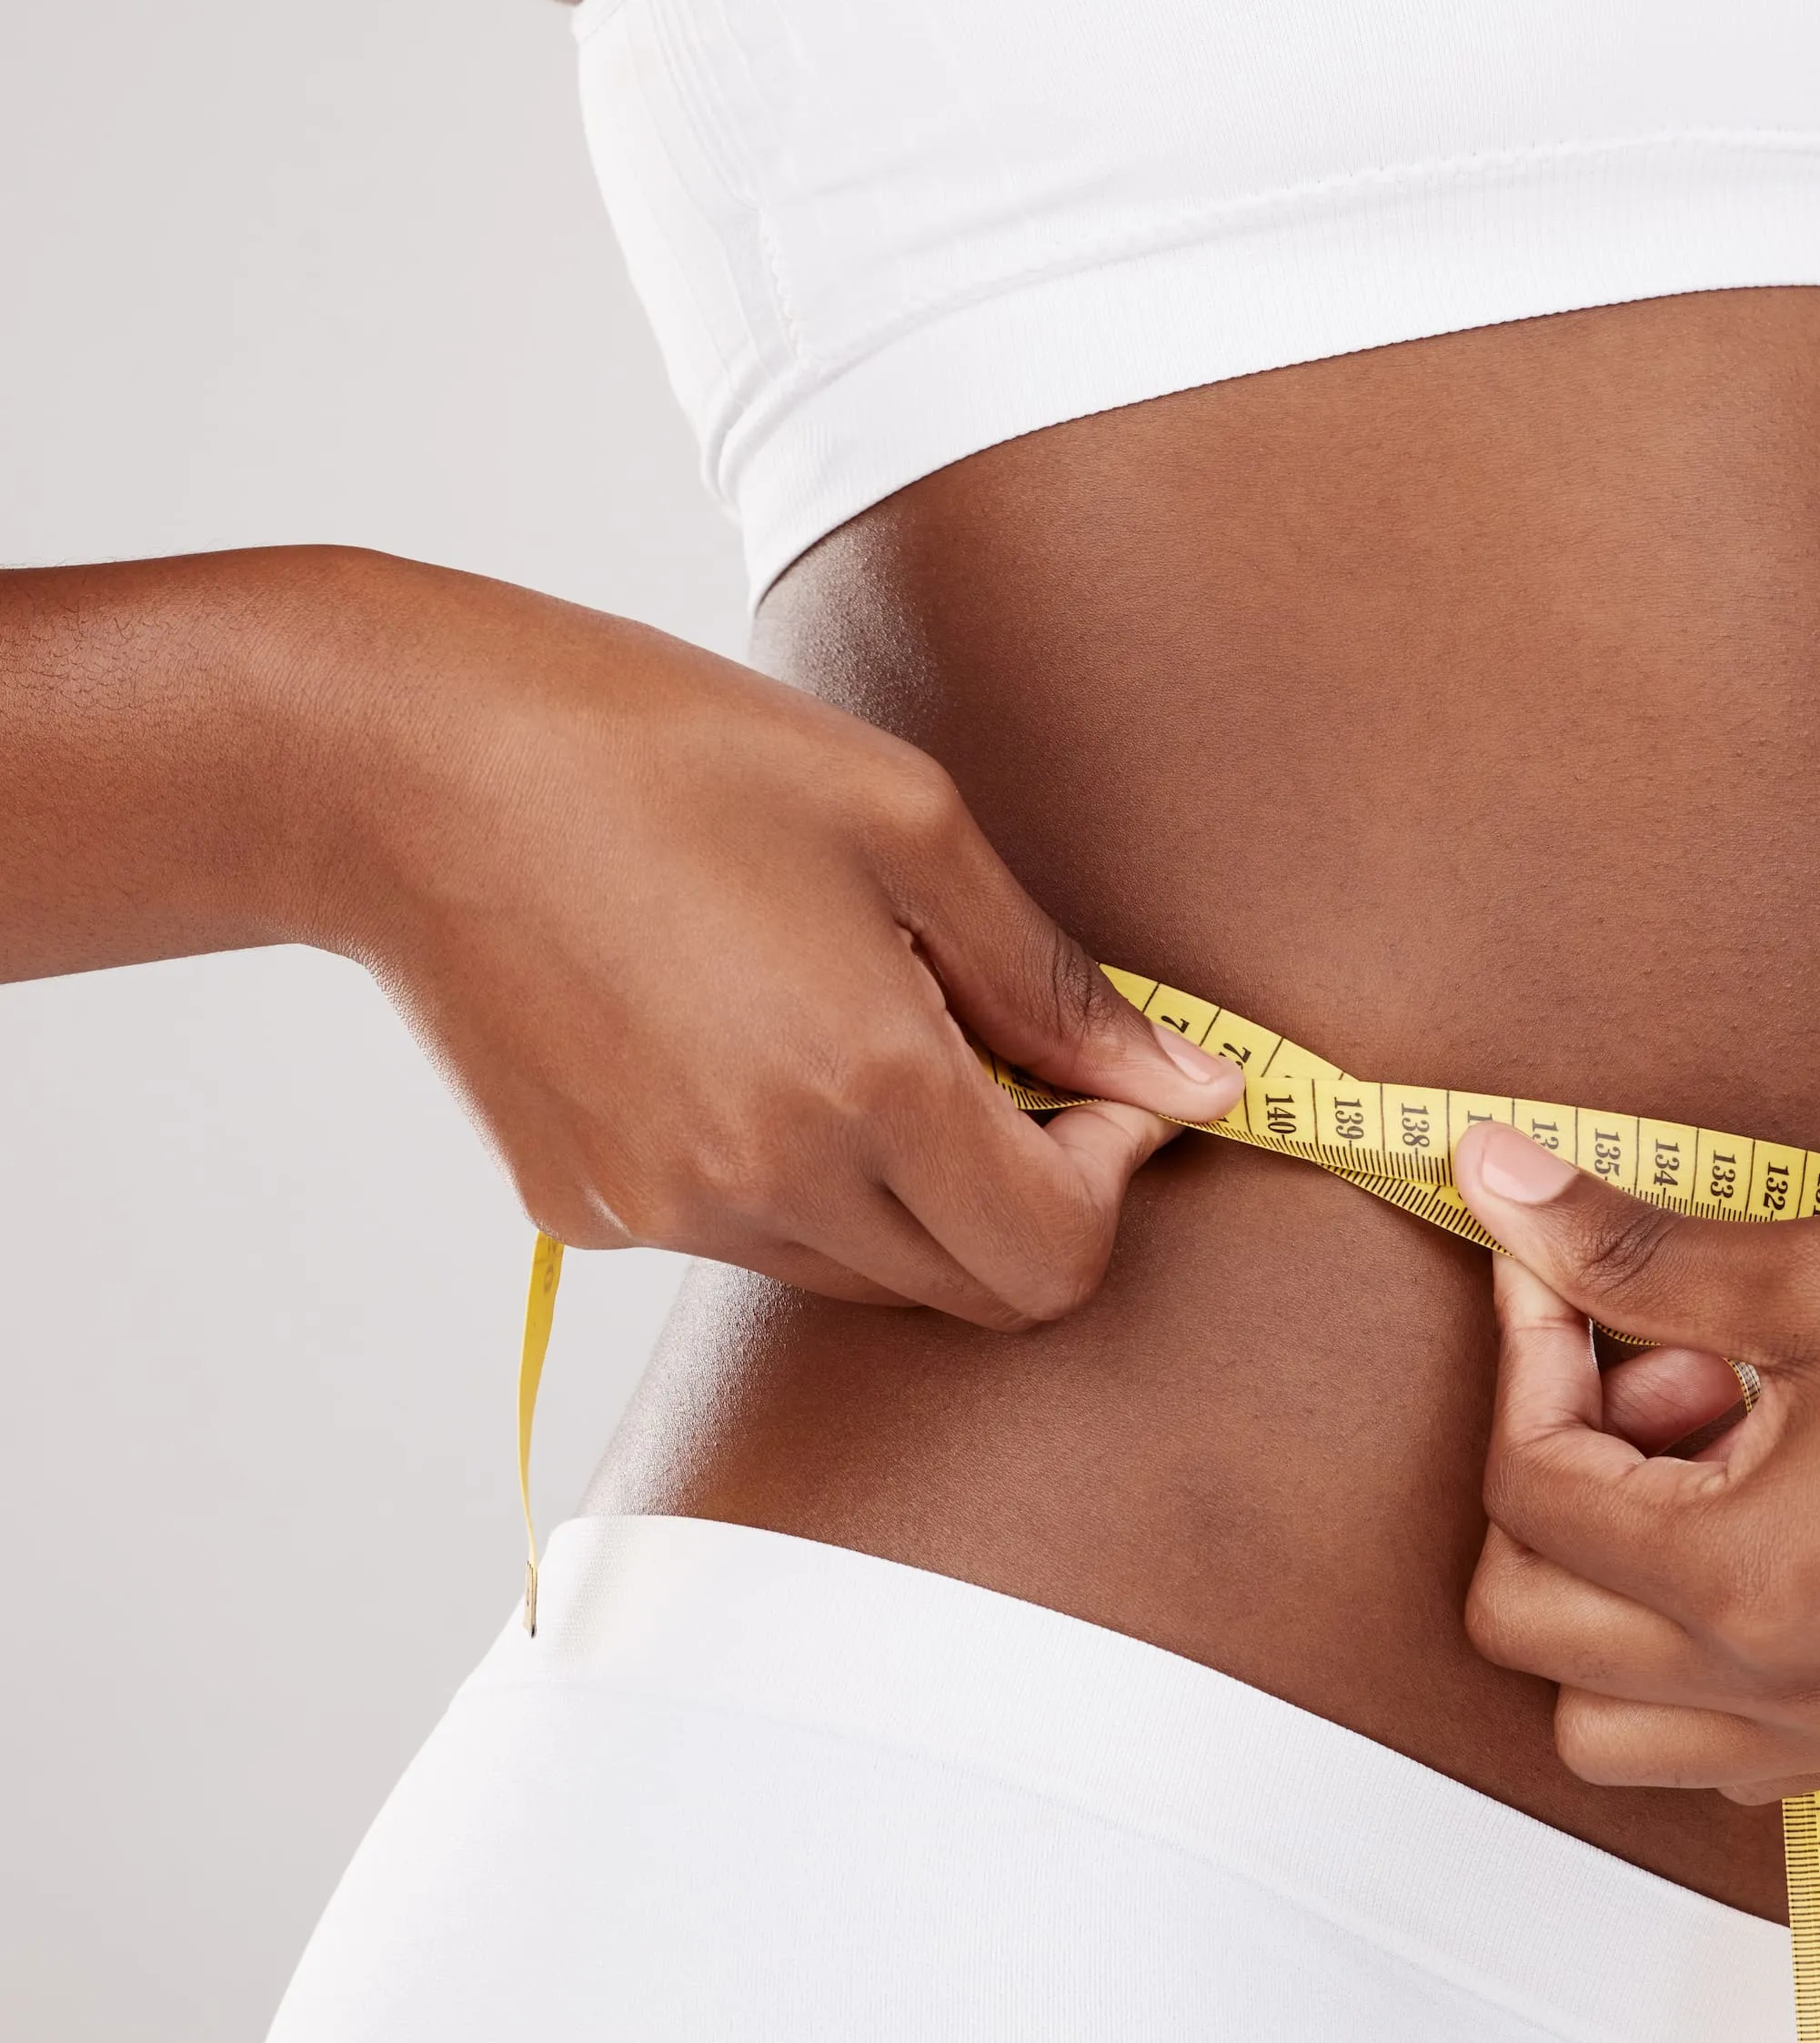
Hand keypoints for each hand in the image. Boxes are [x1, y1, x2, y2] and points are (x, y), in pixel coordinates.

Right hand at [312, 562, 1240, 1323]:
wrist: (403, 770)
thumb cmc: (662, 750)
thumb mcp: (904, 818)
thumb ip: (1056, 982)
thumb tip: (1193, 1086)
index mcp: (862, 1088)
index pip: (1058, 1255)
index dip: (1113, 1174)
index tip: (1101, 1079)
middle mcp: (764, 1186)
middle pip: (974, 1292)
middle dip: (1030, 1193)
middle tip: (999, 1053)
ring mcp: (666, 1214)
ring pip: (863, 1275)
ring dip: (909, 1186)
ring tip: (852, 1021)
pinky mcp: (586, 1215)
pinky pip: (747, 1239)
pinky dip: (788, 1172)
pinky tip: (735, 1034)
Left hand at [1449, 1115, 1819, 1800]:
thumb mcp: (1818, 1273)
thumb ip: (1627, 1253)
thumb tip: (1489, 1180)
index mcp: (1752, 1586)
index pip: (1528, 1497)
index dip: (1525, 1357)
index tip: (1564, 1266)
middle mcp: (1790, 1695)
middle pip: (1530, 1631)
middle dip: (1548, 1483)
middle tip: (1652, 1366)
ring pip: (1614, 1724)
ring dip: (1606, 1593)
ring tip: (1714, 1455)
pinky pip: (1729, 1743)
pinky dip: (1698, 1653)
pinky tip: (1776, 1514)